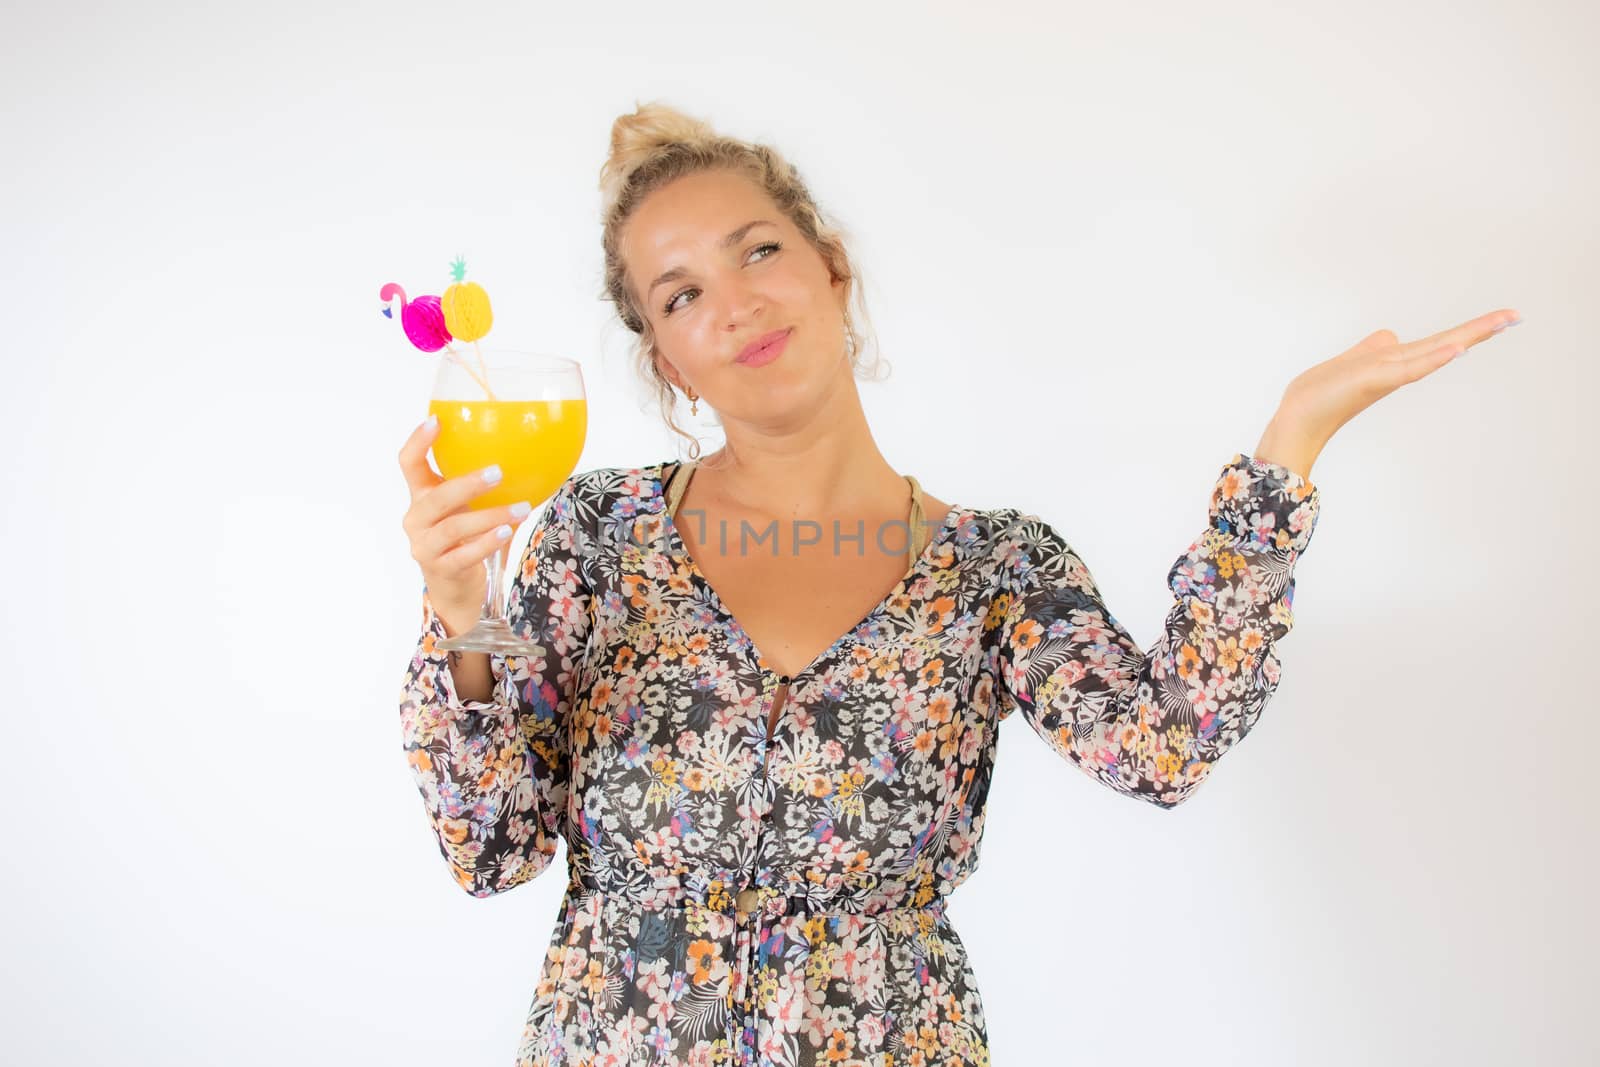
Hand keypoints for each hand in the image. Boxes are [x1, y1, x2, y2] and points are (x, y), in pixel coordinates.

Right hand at [398, 418, 532, 615]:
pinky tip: (507, 532)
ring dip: (490, 516)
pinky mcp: (440, 569)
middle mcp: (416, 518)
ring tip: (521, 509)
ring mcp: (424, 545)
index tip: (436, 420)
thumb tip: (526, 450)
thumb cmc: (465, 536)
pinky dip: (487, 542)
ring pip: (454, 528)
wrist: (456, 586)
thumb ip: (481, 484)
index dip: (418, 441)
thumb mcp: (468, 505)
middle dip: (468, 484)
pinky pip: (464, 554)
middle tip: (499, 472)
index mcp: (421, 494)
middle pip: (436, 498)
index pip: (409, 463)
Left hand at [1257, 308, 1522, 477]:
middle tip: (1517, 315)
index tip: (1504, 317)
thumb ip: (1376, 348)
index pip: (1439, 342)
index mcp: (1395, 362)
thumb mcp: (1354, 360)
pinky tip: (1455, 350)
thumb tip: (1392, 336)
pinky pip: (1409, 369)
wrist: (1298, 418)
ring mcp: (1386, 374)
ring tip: (1499, 323)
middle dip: (1480, 330)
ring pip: (1433, 352)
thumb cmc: (1324, 393)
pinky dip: (1433, 359)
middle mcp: (1397, 368)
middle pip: (1445, 344)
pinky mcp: (1372, 381)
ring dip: (1466, 337)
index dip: (1470, 330)